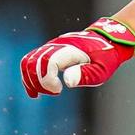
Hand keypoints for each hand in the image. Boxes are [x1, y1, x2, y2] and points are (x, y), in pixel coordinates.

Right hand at [20, 17, 134, 97]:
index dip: (47, 80)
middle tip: (55, 92)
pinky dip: (29, 77)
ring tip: (42, 93)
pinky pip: (30, 62)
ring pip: (27, 62)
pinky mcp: (48, 52)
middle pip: (32, 63)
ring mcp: (50, 47)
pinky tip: (35, 92)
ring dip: (31, 81)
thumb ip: (85, 74)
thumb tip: (67, 82)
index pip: (47, 62)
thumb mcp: (101, 70)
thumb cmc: (105, 58)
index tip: (60, 90)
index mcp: (69, 50)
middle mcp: (56, 45)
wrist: (107, 40)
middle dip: (38, 83)